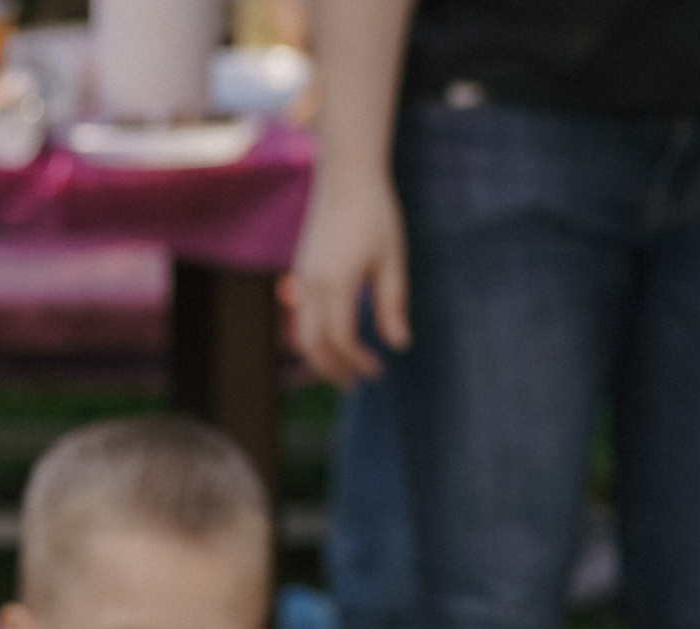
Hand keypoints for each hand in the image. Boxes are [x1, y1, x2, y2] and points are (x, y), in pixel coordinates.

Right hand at [282, 169, 408, 385]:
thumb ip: (392, 304)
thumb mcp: (392, 260)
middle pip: (314, 346)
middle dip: (334, 370)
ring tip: (343, 366)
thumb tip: (399, 345)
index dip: (358, 362)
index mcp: (336, 284)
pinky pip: (300, 318)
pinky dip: (315, 337)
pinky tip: (335, 337)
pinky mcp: (300, 273)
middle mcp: (312, 286)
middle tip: (356, 383)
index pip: (342, 340)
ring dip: (321, 356)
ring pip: (302, 335)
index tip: (377, 371)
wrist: (346, 175)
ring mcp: (302, 280)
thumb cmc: (375, 214)